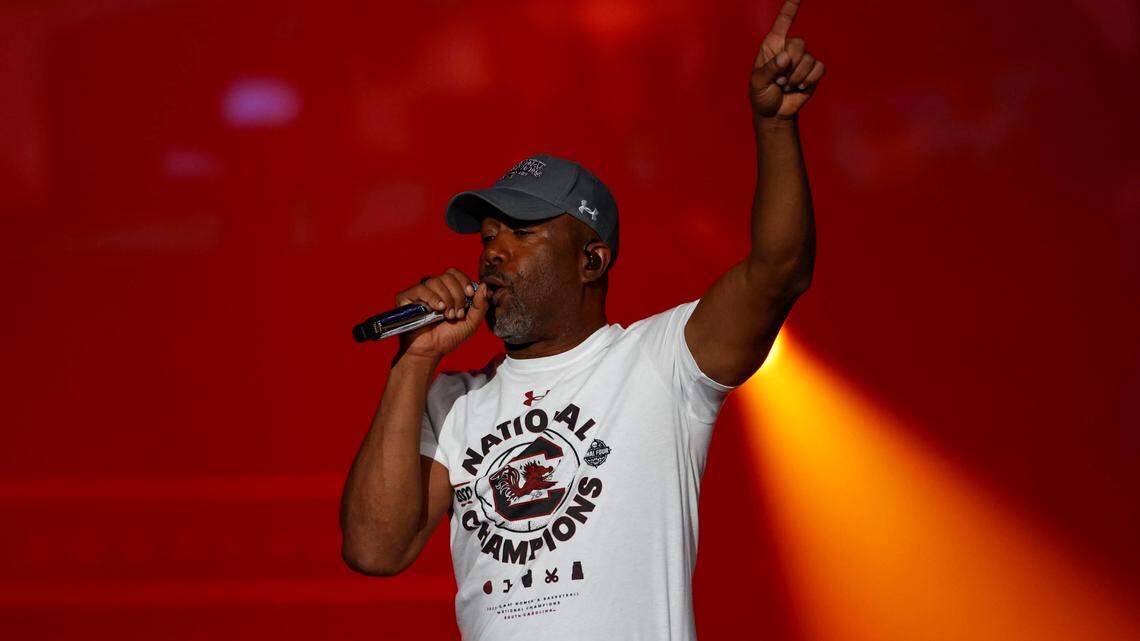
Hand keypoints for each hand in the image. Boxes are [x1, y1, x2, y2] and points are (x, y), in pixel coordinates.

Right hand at [394, 268, 490, 359]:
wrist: (431, 351)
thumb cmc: (449, 337)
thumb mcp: (471, 322)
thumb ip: (480, 305)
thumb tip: (484, 285)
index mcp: (447, 290)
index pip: (455, 273)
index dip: (464, 281)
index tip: (469, 294)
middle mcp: (433, 289)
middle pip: (447, 276)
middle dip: (457, 295)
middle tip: (456, 313)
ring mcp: (420, 292)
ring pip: (435, 282)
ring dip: (446, 299)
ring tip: (446, 316)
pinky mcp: (406, 298)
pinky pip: (421, 289)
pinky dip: (432, 298)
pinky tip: (436, 310)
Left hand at [749, 0, 824, 119]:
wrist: (773, 113)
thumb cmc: (761, 95)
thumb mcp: (758, 83)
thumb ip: (769, 69)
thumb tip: (785, 58)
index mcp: (772, 45)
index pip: (783, 21)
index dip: (791, 7)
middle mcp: (788, 48)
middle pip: (799, 44)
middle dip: (789, 65)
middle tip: (779, 81)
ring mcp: (802, 60)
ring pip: (809, 59)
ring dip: (796, 78)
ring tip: (786, 86)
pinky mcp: (813, 72)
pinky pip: (819, 68)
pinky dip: (809, 80)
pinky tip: (799, 88)